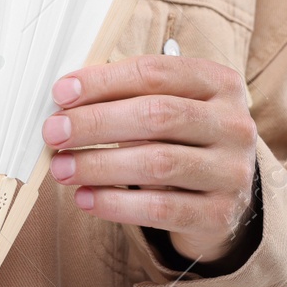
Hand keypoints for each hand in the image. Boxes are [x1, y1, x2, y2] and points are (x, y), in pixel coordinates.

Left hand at [44, 54, 257, 264]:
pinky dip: (115, 203)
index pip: (156, 73)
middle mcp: (233, 124)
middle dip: (96, 123)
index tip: (61, 93)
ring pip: (157, 163)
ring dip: (99, 165)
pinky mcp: (219, 213)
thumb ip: (126, 97)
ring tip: (62, 167)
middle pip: (157, 115)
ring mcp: (231, 171)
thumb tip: (66, 99)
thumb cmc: (182, 143)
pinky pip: (160, 208)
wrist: (223, 199)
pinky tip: (85, 198)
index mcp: (219, 84)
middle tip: (54, 133)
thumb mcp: (167, 109)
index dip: (104, 81)